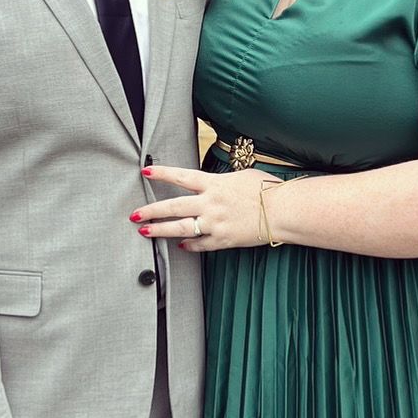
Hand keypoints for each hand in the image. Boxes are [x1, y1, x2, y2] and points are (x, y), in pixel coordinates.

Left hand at [134, 164, 273, 251]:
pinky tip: (181, 245)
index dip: (162, 173)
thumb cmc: (268, 190)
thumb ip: (223, 181)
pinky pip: (201, 244)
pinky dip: (190, 245)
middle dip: (151, 210)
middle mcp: (211, 204)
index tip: (145, 172)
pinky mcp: (224, 240)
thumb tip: (213, 184)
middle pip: (173, 206)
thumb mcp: (243, 175)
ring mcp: (216, 224)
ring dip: (160, 230)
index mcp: (215, 184)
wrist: (284, 211)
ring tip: (145, 231)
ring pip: (181, 228)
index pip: (181, 177)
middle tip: (133, 214)